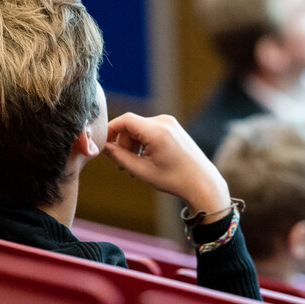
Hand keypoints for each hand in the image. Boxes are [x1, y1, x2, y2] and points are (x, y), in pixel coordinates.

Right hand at [104, 113, 229, 222]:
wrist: (202, 182)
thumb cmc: (174, 179)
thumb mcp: (142, 170)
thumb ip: (120, 157)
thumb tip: (104, 147)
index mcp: (157, 131)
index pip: (125, 120)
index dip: (110, 130)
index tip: (102, 145)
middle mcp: (164, 122)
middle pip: (131, 125)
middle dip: (122, 143)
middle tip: (120, 164)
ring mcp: (170, 123)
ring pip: (139, 128)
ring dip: (132, 144)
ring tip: (132, 165)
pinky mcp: (172, 127)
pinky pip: (149, 130)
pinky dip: (142, 143)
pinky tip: (144, 159)